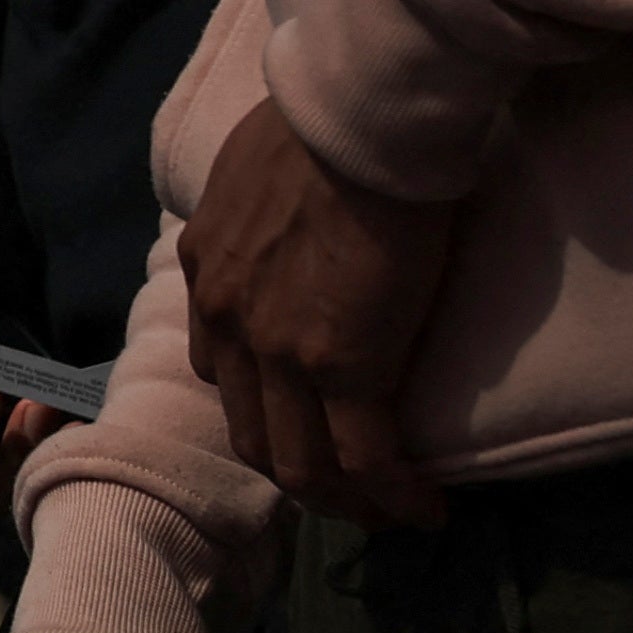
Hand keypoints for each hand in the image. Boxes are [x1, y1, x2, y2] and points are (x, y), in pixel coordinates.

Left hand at [179, 98, 455, 525]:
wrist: (358, 119)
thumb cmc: (323, 125)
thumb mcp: (250, 171)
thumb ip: (255, 213)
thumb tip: (286, 218)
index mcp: (205, 268)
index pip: (217, 369)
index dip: (264, 410)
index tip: (310, 427)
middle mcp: (226, 319)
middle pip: (251, 432)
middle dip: (302, 476)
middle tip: (353, 493)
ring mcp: (276, 350)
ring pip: (300, 464)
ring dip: (345, 502)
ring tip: (391, 512)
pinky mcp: (341, 367)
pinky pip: (365, 460)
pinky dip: (394, 496)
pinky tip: (428, 507)